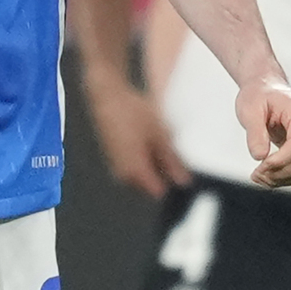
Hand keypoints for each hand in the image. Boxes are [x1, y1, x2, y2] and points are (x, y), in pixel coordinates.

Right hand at [83, 71, 187, 197]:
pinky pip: (132, 166)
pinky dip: (142, 158)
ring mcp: (116, 166)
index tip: (184, 174)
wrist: (106, 96)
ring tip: (161, 144)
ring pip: (140, 176)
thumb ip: (171, 160)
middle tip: (174, 156)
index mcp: (136, 172)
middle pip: (149, 187)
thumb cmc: (133, 113)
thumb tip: (183, 182)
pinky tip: (148, 141)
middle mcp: (123, 175)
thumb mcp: (160, 134)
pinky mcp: (113, 157)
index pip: (159, 193)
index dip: (173, 186)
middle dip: (162, 176)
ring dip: (152, 166)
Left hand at [235, 75, 290, 186]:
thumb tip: (260, 156)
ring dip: (282, 180)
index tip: (260, 166)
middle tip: (255, 176)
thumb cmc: (258, 96)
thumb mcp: (249, 109)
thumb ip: (255, 132)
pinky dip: (285, 179)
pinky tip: (267, 176)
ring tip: (258, 177)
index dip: (280, 161)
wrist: (266, 90)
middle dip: (279, 173)